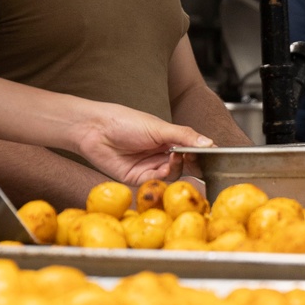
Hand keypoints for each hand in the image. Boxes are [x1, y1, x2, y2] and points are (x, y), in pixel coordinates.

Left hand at [72, 104, 214, 186]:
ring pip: (172, 175)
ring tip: (174, 156)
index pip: (191, 150)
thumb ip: (184, 135)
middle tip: (193, 158)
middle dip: (191, 163)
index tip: (210, 154)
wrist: (95, 130)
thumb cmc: (124, 121)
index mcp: (168, 139)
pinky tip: (163, 166)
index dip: (201, 154)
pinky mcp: (138, 179)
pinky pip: (156, 183)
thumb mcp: (158, 127)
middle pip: (184, 165)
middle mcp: (160, 154)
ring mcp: (150, 167)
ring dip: (176, 168)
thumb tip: (210, 143)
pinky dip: (163, 176)